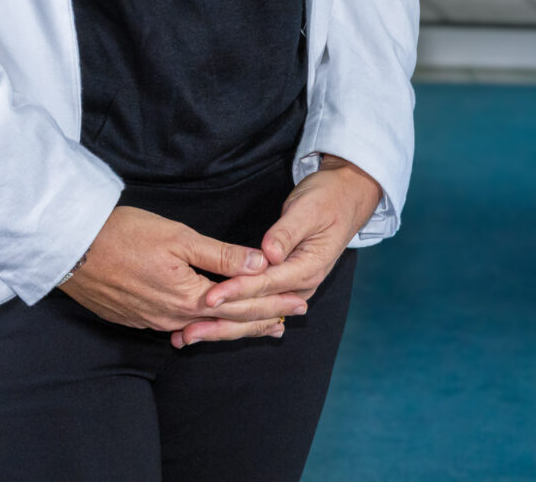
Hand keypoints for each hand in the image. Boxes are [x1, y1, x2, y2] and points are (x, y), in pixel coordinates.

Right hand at [58, 206, 307, 346]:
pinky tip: (204, 325)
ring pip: (202, 326)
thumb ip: (219, 254)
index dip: (272, 302)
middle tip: (290, 320)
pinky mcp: (134, 318)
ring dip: (234, 325)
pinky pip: (176, 326)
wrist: (68, 247)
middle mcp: (173, 316)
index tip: (298, 302)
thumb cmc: (121, 233)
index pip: (241, 305)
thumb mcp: (176, 236)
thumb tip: (260, 263)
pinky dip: (200, 325)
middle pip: (226, 322)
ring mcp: (151, 320)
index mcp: (188, 296)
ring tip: (259, 326)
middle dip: (261, 319)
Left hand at [199, 155, 380, 330]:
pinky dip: (236, 314)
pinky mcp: (286, 282)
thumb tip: (269, 254)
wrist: (346, 199)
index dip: (236, 291)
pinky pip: (259, 303)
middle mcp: (301, 284)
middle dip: (223, 320)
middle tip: (188, 332)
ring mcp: (294, 286)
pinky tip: (214, 326)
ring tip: (192, 336)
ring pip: (257, 312)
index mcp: (307, 268)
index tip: (209, 298)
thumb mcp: (306, 211)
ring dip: (225, 324)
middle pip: (258, 307)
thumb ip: (286, 233)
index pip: (265, 284)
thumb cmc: (326, 200)